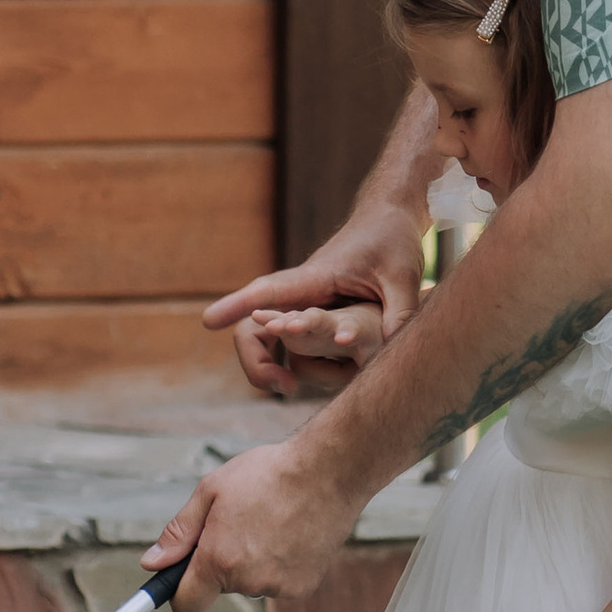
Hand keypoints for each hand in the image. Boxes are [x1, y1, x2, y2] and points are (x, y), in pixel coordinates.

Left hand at [145, 432, 358, 611]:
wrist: (329, 471)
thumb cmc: (269, 474)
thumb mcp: (212, 491)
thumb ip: (179, 532)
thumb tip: (152, 562)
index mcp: (218, 559)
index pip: (186, 606)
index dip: (178, 596)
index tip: (178, 583)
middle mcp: (248, 581)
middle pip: (220, 587)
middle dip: (220, 562)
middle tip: (238, 522)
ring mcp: (279, 587)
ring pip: (250, 582)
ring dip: (252, 561)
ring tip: (271, 521)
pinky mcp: (303, 587)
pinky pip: (278, 582)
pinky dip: (279, 564)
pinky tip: (291, 532)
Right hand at [205, 212, 426, 398]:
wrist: (389, 220)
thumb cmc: (391, 239)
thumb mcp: (402, 273)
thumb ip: (398, 309)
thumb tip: (391, 344)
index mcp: (315, 277)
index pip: (267, 291)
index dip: (236, 305)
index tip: (208, 321)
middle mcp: (300, 293)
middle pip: (254, 327)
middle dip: (255, 361)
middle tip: (284, 388)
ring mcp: (304, 306)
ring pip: (268, 340)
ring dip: (269, 368)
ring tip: (292, 391)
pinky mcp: (315, 316)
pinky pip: (291, 345)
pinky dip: (290, 365)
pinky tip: (305, 383)